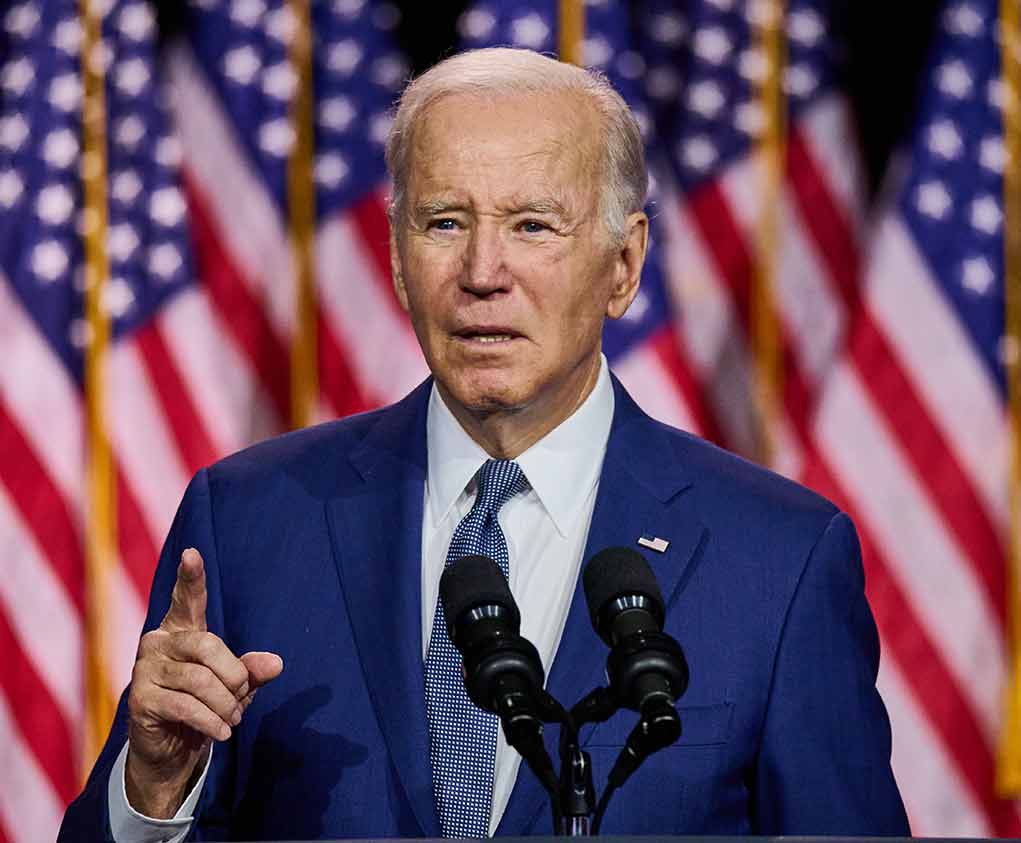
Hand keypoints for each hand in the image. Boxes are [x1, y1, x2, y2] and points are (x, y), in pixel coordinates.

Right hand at [124, 548, 282, 817]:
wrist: (172, 749)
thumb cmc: (205, 704)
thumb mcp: (234, 685)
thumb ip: (252, 670)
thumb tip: (276, 664)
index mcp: (181, 629)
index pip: (187, 599)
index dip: (191, 577)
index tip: (192, 553)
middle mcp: (158, 642)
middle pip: (207, 645)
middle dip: (234, 675)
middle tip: (242, 697)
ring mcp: (144, 670)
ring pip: (199, 680)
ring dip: (225, 704)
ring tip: (232, 718)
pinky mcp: (139, 700)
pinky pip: (185, 705)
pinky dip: (211, 720)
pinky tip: (223, 732)